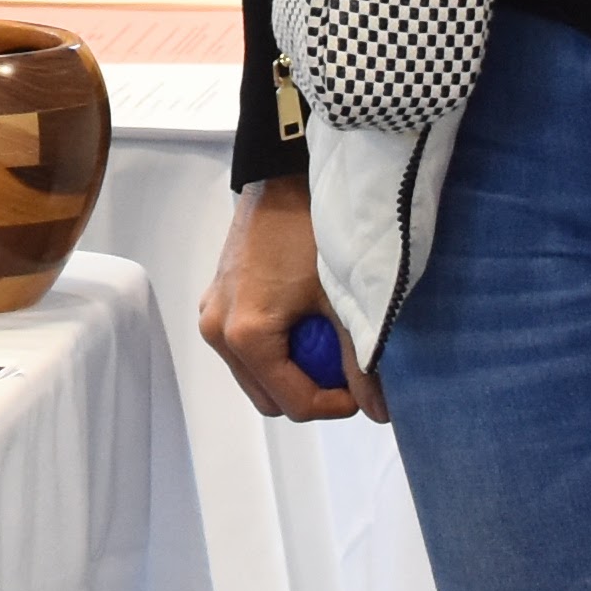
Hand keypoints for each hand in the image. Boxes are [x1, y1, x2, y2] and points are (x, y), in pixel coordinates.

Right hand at [201, 178, 358, 421]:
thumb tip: (379, 411)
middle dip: (311, 394)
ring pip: (255, 376)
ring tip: (326, 346)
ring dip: (291, 374)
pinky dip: (274, 352)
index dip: (336, 406)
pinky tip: (303, 325)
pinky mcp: (214, 299)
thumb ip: (360, 360)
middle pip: (269, 399)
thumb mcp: (341, 300)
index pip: (294, 403)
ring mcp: (211, 315)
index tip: (364, 391)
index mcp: (245, 335)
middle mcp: (217, 331)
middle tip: (346, 373)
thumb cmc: (310, 233)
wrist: (281, 179)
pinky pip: (243, 349)